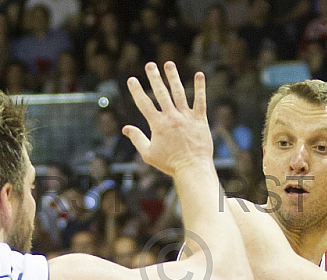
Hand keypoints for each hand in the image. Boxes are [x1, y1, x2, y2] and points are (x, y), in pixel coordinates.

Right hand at [123, 62, 211, 176]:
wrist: (192, 168)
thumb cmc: (170, 163)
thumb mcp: (149, 154)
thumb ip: (137, 139)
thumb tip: (125, 129)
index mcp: (158, 125)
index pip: (144, 104)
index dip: (137, 90)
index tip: (132, 79)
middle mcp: (171, 117)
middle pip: (161, 93)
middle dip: (154, 78)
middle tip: (150, 65)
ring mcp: (186, 117)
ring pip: (179, 92)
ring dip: (173, 77)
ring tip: (168, 64)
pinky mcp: (200, 119)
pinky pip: (200, 100)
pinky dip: (200, 87)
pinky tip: (199, 75)